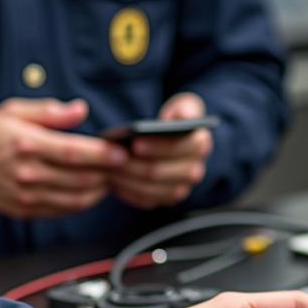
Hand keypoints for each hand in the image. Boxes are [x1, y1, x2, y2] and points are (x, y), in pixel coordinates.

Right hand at [0, 98, 127, 218]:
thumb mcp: (16, 111)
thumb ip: (50, 111)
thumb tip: (80, 109)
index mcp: (27, 143)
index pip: (73, 152)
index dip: (101, 154)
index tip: (121, 153)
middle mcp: (27, 172)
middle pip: (80, 177)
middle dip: (107, 172)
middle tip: (123, 166)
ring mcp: (27, 194)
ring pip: (76, 197)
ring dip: (100, 189)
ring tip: (111, 178)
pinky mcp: (27, 209)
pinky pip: (64, 209)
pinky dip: (84, 201)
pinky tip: (93, 191)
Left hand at [109, 92, 213, 209]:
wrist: (172, 140)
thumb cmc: (174, 119)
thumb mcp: (183, 106)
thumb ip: (186, 108)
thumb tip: (184, 117)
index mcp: (200, 145)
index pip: (179, 148)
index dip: (157, 146)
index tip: (135, 142)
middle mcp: (194, 171)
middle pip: (160, 171)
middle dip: (134, 165)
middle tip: (111, 158)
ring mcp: (181, 188)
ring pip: (150, 189)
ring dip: (127, 179)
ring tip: (107, 168)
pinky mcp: (167, 199)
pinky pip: (146, 201)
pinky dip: (128, 192)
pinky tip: (113, 182)